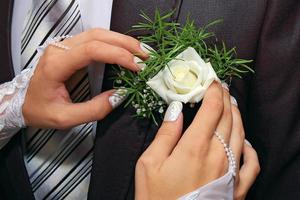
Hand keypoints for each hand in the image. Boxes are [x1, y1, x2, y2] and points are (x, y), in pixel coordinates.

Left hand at [23, 28, 147, 128]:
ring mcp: (63, 45)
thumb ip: (94, 110)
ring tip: (140, 52)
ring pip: (97, 33)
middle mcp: (59, 49)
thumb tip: (120, 96)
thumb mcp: (66, 118)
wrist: (22, 102)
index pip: (92, 50)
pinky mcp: (69, 47)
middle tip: (145, 56)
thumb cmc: (41, 111)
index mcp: (56, 65)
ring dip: (122, 40)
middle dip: (125, 44)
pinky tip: (125, 50)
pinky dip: (114, 42)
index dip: (118, 55)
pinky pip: (95, 38)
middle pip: (97, 36)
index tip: (136, 67)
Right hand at [135, 82, 259, 198]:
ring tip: (231, 104)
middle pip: (228, 117)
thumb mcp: (150, 163)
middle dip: (225, 97)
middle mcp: (218, 155)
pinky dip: (251, 147)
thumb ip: (166, 133)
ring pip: (241, 134)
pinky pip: (252, 163)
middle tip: (220, 87)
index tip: (211, 80)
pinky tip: (246, 141)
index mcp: (195, 147)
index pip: (212, 108)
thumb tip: (177, 109)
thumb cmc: (157, 197)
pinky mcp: (237, 187)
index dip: (213, 90)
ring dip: (237, 115)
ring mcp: (231, 171)